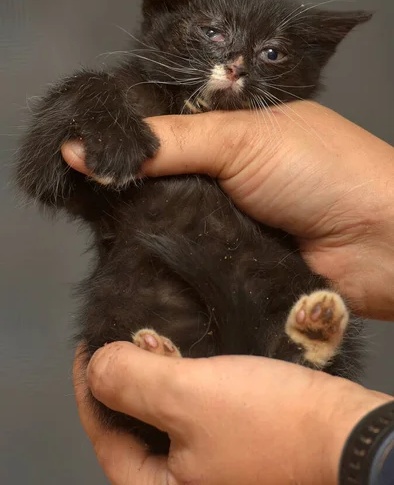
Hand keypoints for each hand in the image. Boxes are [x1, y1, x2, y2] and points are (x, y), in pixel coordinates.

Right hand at [63, 101, 393, 318]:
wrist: (382, 244)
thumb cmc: (324, 171)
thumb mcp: (238, 139)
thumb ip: (163, 144)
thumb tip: (81, 149)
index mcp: (225, 126)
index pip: (157, 125)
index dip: (118, 135)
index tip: (71, 145)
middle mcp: (220, 170)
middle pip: (155, 174)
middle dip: (123, 181)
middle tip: (77, 188)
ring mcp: (222, 214)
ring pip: (163, 216)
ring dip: (140, 221)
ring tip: (97, 222)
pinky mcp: (225, 256)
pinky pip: (182, 254)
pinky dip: (162, 254)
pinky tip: (130, 253)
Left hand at [74, 341, 390, 484]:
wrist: (346, 432)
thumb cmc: (270, 422)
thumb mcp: (189, 397)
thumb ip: (131, 382)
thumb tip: (97, 367)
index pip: (103, 435)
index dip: (89, 385)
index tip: (88, 344)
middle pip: (131, 428)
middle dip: (121, 379)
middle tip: (118, 338)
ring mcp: (210, 468)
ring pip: (162, 418)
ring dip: (153, 376)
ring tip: (148, 339)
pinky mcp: (233, 447)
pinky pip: (192, 414)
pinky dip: (182, 381)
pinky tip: (186, 354)